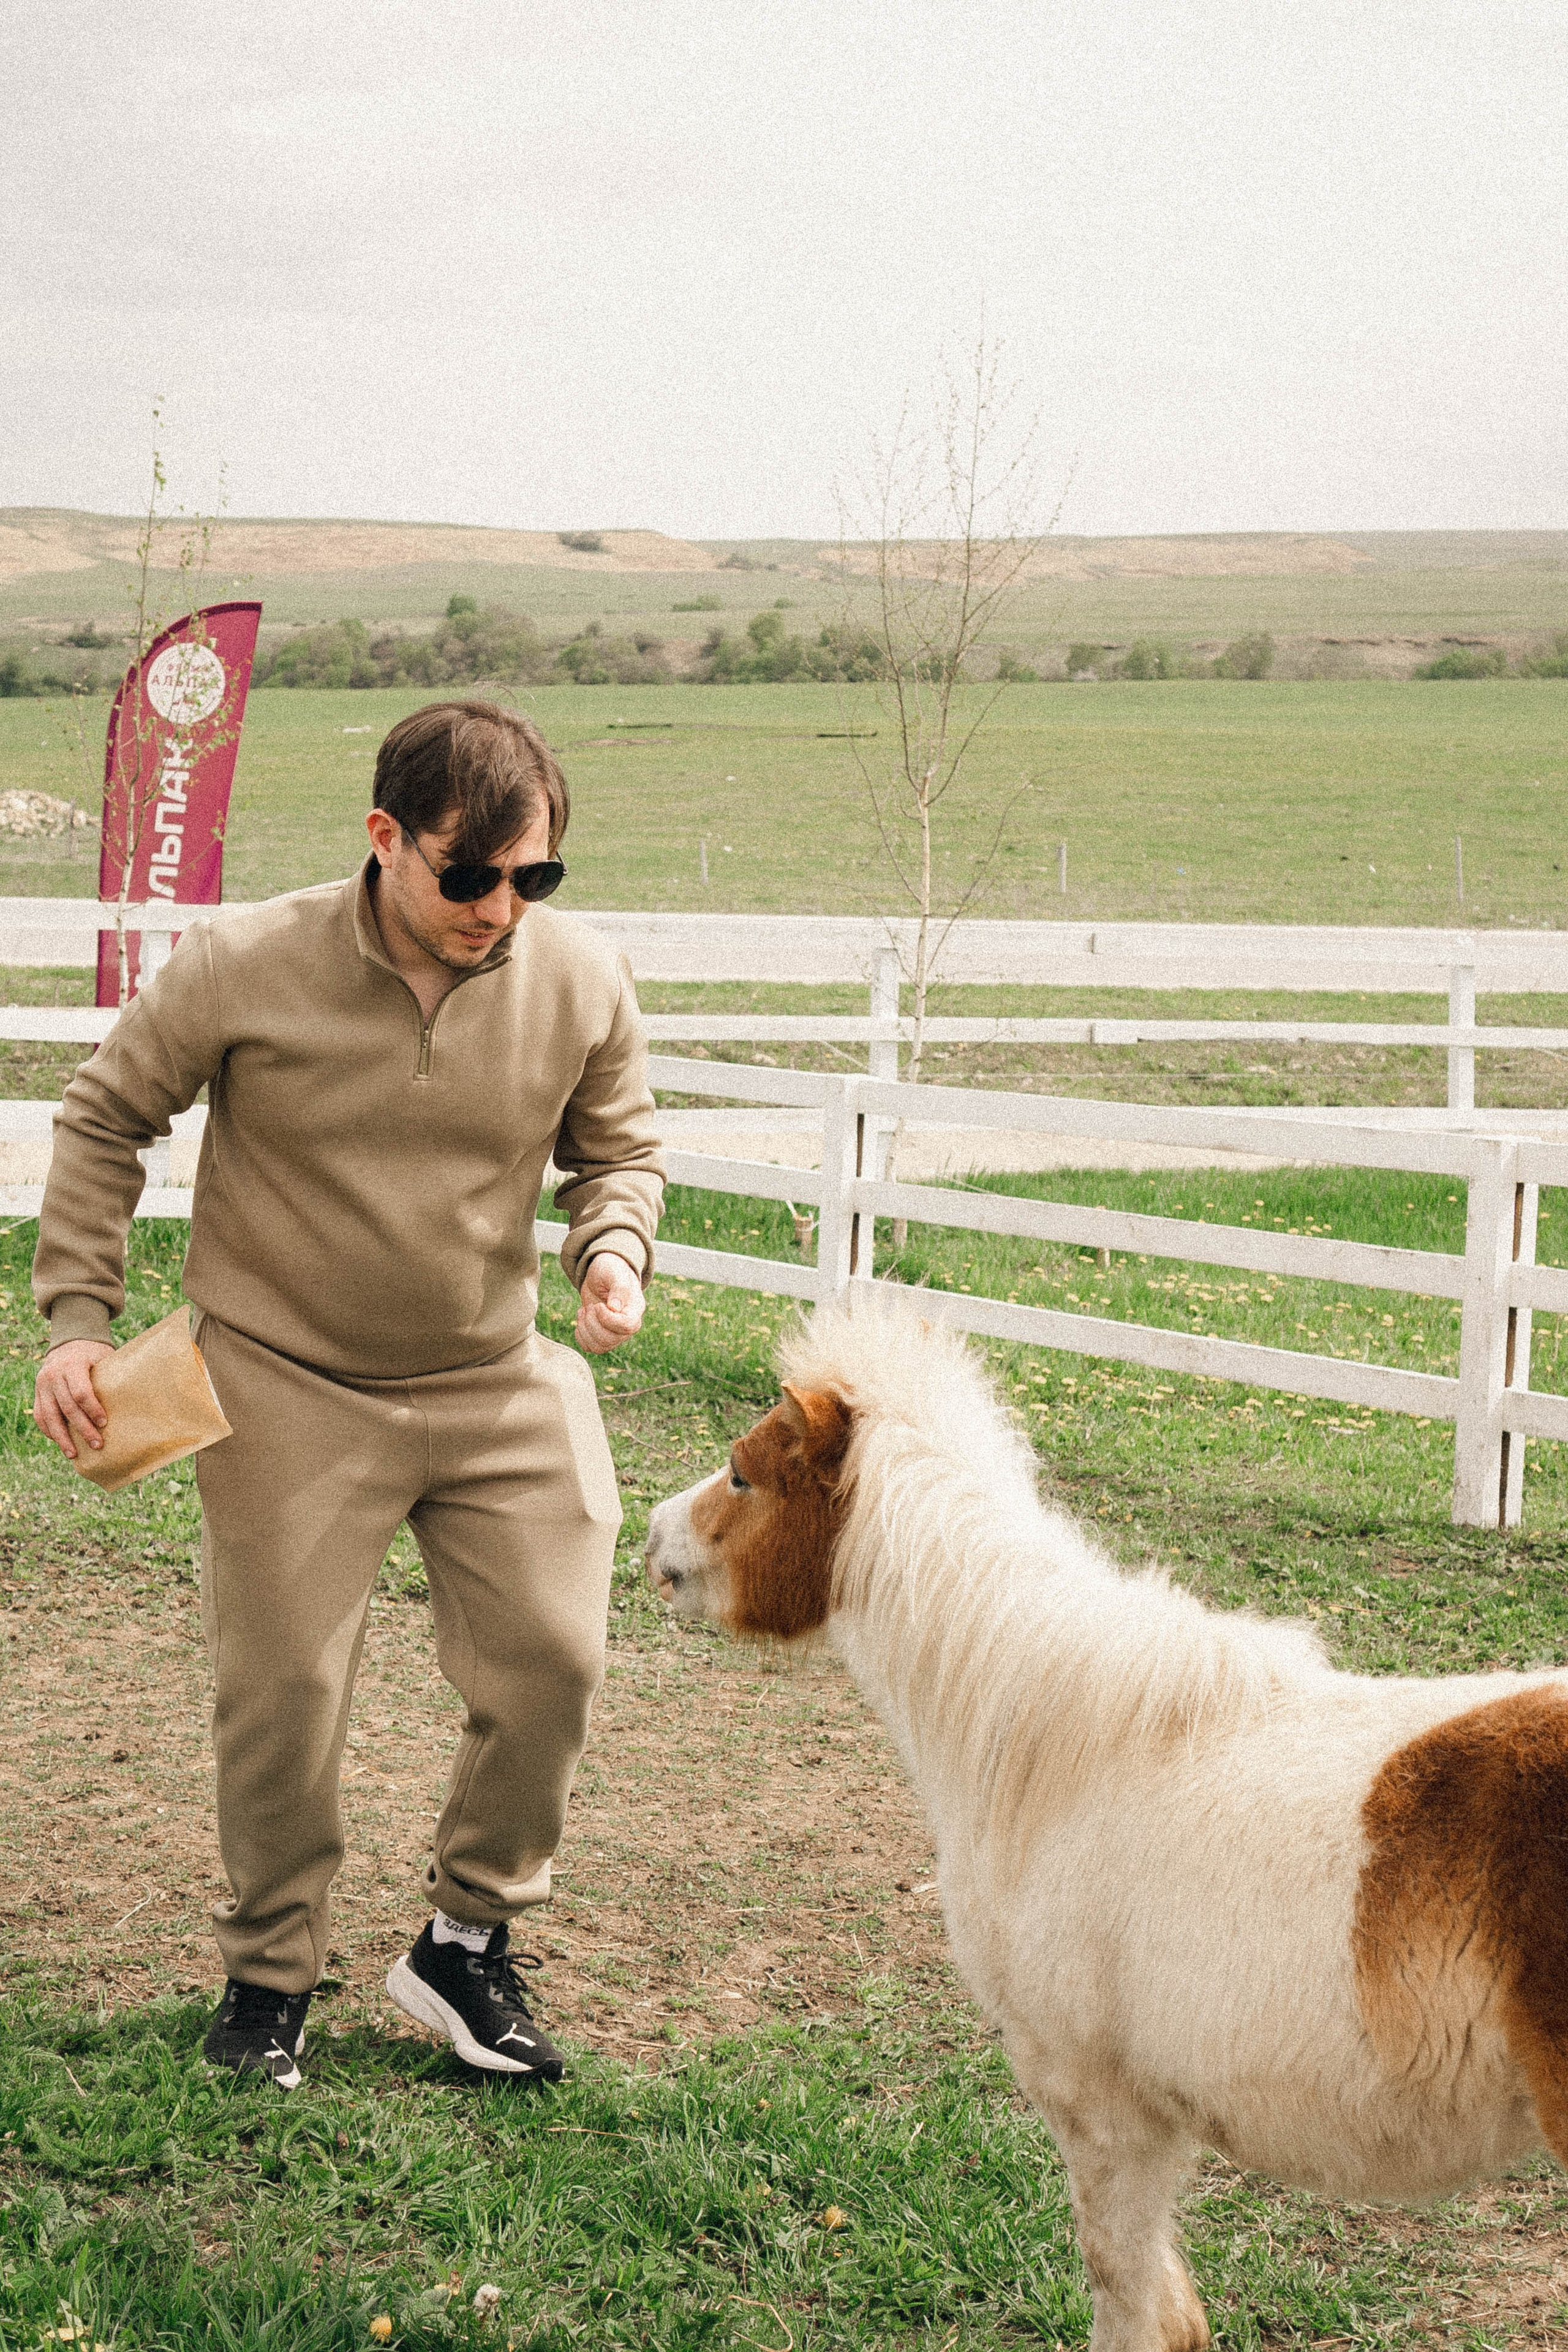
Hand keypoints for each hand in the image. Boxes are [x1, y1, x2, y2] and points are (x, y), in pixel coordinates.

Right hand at [34, 1339, 115, 1460]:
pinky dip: (48, 1430)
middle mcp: (53, 1375)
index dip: (93, 1410)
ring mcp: (42, 1384)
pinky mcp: (37, 1392)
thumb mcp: (104, 1358)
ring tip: (73, 1454)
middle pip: (67, 1408)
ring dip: (62, 1437)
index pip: (81, 1393)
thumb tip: (131, 1404)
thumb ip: (109, 1378)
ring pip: (49, 1416)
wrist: (69, 1340)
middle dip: (82, 1429)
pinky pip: (40, 1415)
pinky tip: (59, 1442)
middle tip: (97, 1445)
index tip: (104, 1423)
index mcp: (73, 1365)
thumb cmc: (94, 1353)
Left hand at [575, 1252, 644, 1354]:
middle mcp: (628, 1325)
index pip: (627, 1326)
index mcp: (635, 1309)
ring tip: (583, 1310)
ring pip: (600, 1347)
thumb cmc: (610, 1270)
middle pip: (611, 1340)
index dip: (608, 1319)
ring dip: (585, 1329)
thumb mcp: (614, 1272)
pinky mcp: (602, 1336)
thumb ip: (618, 1287)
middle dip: (592, 1323)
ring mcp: (615, 1333)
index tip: (598, 1305)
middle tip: (589, 1306)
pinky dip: (581, 1336)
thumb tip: (615, 1308)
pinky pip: (591, 1348)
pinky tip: (581, 1320)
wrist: (602, 1275)